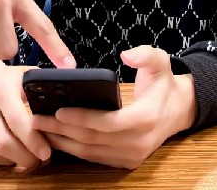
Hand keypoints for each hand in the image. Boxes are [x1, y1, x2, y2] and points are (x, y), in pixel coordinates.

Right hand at [0, 59, 51, 170]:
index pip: (17, 120)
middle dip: (25, 157)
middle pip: (3, 143)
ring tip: (27, 158)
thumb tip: (71, 98)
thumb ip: (45, 88)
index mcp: (1, 89)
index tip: (47, 152)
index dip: (34, 140)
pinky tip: (10, 155)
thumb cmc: (9, 80)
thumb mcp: (27, 75)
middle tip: (40, 160)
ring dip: (12, 161)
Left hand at [31, 46, 197, 169]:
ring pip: (90, 153)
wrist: (180, 110)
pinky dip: (74, 150)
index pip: (108, 123)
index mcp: (146, 118)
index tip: (59, 110)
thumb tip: (126, 54)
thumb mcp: (161, 62)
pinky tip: (57, 139)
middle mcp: (139, 142)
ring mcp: (133, 156)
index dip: (81, 118)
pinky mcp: (127, 162)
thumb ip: (146, 55)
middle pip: (93, 140)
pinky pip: (95, 158)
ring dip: (63, 143)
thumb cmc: (164, 84)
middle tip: (37, 119)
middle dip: (62, 130)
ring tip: (40, 130)